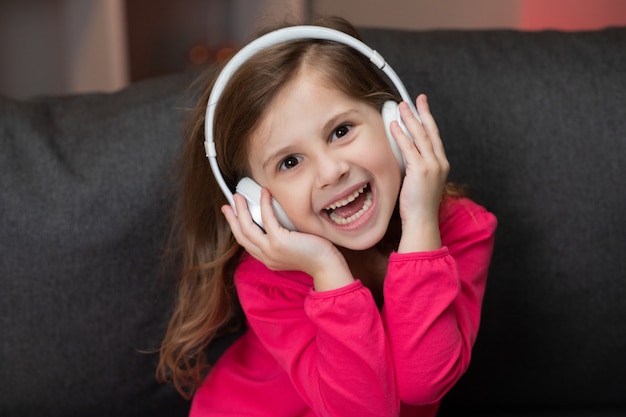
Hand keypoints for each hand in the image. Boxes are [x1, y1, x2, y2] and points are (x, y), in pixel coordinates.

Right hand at [222, 188, 353, 289]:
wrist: (325, 264)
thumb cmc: (314, 253)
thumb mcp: (291, 248)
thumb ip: (281, 238)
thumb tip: (276, 220)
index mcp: (267, 258)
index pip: (246, 243)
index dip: (236, 228)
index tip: (232, 215)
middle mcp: (265, 256)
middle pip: (241, 235)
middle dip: (232, 218)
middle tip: (228, 203)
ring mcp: (270, 250)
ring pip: (247, 228)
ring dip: (241, 210)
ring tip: (238, 196)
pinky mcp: (279, 242)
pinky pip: (267, 219)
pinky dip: (264, 204)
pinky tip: (264, 193)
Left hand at [390, 94, 449, 252]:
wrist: (422, 222)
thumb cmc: (418, 206)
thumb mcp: (420, 182)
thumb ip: (416, 167)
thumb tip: (403, 155)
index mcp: (441, 165)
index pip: (435, 137)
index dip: (429, 120)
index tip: (423, 108)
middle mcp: (440, 163)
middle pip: (431, 131)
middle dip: (423, 112)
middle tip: (416, 99)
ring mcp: (432, 166)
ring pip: (421, 136)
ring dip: (410, 119)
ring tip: (401, 106)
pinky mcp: (421, 170)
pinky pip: (409, 147)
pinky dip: (401, 134)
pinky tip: (394, 125)